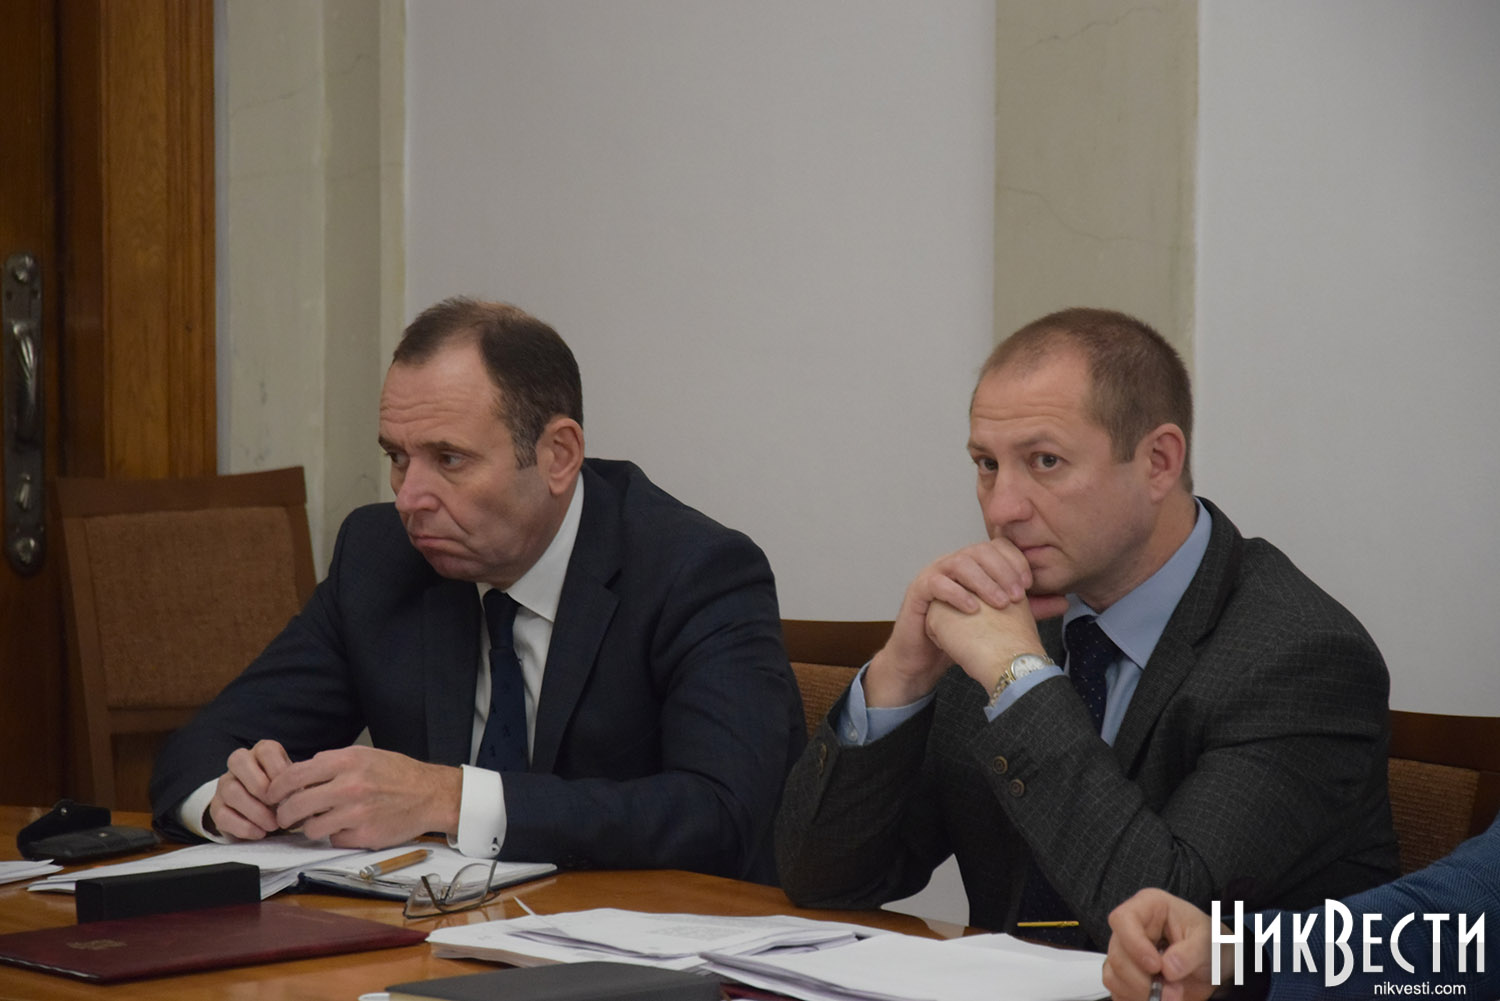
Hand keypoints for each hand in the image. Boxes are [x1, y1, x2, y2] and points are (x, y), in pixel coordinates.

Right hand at [208, 739, 292, 839]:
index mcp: (262, 753)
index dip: (279, 770)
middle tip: (277, 805)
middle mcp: (240, 764)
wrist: (265, 817)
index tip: (291, 790)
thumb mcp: (294, 787)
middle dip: (260, 786)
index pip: (266, 750)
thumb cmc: (283, 796)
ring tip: (273, 824)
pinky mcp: (216, 808)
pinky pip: (223, 815)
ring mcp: (225, 785)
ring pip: (231, 790)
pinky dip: (244, 826)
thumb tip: (301, 794)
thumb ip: (298, 786)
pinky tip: (260, 832)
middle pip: (239, 761)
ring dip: (255, 811)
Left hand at [263, 745, 461, 847]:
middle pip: (295, 806)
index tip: (271, 795)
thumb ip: (331, 762)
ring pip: (311, 828)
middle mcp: (349, 787)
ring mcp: (356, 813)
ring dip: (311, 827)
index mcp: (347, 762)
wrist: (429, 794)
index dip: (275, 788)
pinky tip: (349, 826)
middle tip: (285, 817)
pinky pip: (335, 839)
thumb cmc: (397, 774)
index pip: (293, 776)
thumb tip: (299, 774)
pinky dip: (337, 835)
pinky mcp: (364, 836)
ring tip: (321, 821)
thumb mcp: (364, 755)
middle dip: (284, 814)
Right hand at [865, 539, 1066, 706]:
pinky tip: (972, 609)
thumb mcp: (999, 620)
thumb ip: (1029, 609)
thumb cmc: (960, 635)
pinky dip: (956, 594)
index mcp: (974, 565)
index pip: (997, 547)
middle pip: (980, 551)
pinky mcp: (918, 590)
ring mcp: (935, 574)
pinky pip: (937, 583)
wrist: (925, 658)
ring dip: (983, 581)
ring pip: (960, 563)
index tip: (1029, 583)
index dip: (1015, 560)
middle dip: (1002, 570)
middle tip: (1017, 595)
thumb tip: (1064, 601)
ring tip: (999, 603)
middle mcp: (954, 563)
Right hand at [1102, 888, 1221, 1000]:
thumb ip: (1191, 952)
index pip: (1123, 919)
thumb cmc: (1210, 943)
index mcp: (1150, 907)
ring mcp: (1126, 952)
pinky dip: (1136, 998)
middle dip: (1145, 980)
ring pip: (1114, 975)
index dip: (1134, 944)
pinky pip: (1117, 990)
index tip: (1156, 966)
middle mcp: (1132, 928)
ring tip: (1171, 994)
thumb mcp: (1209, 942)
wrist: (1215, 966)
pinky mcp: (1124, 974)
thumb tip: (1168, 967)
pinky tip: (1157, 997)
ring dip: (1142, 992)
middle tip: (1173, 991)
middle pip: (1117, 953)